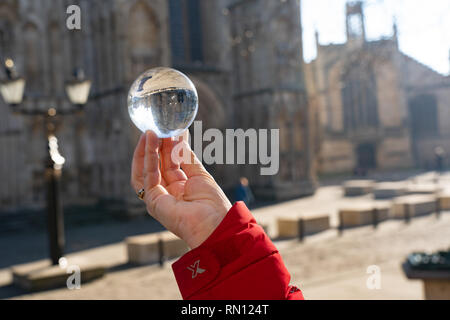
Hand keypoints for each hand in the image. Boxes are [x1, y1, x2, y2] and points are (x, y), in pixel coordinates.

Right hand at [131, 130, 231, 248]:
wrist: (214, 223)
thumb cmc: (212, 203)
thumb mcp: (199, 174)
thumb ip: (186, 157)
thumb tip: (179, 138)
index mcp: (180, 188)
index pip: (169, 164)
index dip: (168, 147)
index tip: (170, 130)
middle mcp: (167, 192)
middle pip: (158, 165)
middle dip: (157, 146)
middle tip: (158, 127)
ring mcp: (159, 198)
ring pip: (147, 170)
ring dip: (148, 150)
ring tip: (151, 132)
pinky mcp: (152, 201)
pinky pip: (146, 176)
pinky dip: (148, 159)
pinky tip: (151, 142)